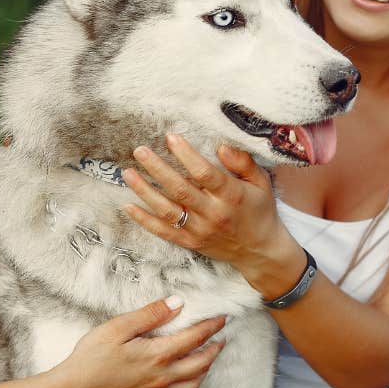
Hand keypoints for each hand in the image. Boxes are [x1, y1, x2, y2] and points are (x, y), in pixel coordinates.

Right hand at [53, 297, 225, 387]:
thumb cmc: (93, 356)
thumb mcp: (119, 327)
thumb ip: (151, 315)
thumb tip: (177, 303)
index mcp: (158, 355)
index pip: (194, 338)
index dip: (211, 326)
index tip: (221, 318)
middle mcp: (162, 377)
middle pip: (201, 364)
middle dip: (215, 349)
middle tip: (221, 338)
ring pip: (192, 385)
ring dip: (205, 370)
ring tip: (208, 358)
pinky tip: (182, 381)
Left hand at [121, 134, 302, 293]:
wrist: (260, 251)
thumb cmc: (260, 210)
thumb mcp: (260, 182)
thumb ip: (242, 162)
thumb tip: (221, 146)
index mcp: (231, 195)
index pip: (205, 173)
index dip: (186, 154)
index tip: (170, 137)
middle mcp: (213, 213)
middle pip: (180, 189)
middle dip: (157, 168)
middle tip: (140, 151)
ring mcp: (200, 230)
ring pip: (167, 211)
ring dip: (145, 191)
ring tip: (128, 173)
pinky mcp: (190, 243)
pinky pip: (163, 232)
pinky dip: (144, 220)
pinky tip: (128, 205)